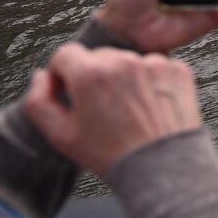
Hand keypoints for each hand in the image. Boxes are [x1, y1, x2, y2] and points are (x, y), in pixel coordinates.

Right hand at [24, 45, 201, 177]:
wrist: (162, 164)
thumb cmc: (112, 153)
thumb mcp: (61, 135)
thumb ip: (39, 102)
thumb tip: (42, 76)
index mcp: (91, 74)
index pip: (65, 54)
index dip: (62, 73)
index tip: (70, 91)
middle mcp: (123, 61)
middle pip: (97, 56)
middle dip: (94, 76)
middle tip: (102, 108)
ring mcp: (154, 63)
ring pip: (127, 61)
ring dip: (123, 77)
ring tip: (128, 110)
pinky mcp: (178, 69)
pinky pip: (154, 67)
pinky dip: (150, 81)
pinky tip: (149, 106)